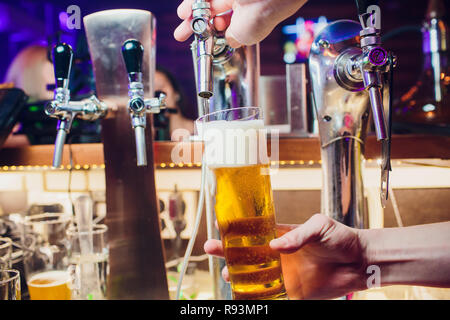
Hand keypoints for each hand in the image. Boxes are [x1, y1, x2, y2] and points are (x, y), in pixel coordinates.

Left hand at [174, 0, 307, 47]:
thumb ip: (232, 39)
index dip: (212, 35)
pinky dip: (192, 4)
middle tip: (183, 34)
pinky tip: (183, 12)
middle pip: (213, 16)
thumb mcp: (243, 38)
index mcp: (249, 19)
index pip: (226, 28)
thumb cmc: (262, 15)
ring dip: (192, 15)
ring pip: (207, 6)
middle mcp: (240, 6)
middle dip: (197, 27)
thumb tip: (226, 40)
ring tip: (182, 24)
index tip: (204, 42)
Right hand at [204, 213, 367, 298]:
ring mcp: (283, 274)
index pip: (253, 232)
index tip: (219, 229)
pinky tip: (245, 298)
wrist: (360, 262)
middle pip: (247, 255)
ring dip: (238, 277)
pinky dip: (257, 299)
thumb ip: (298, 234)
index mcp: (281, 236)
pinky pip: (271, 297)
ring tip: (227, 275)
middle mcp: (278, 255)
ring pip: (254, 277)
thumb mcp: (320, 226)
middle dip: (227, 253)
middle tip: (212, 250)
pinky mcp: (292, 293)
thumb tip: (276, 246)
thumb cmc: (340, 238)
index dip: (235, 231)